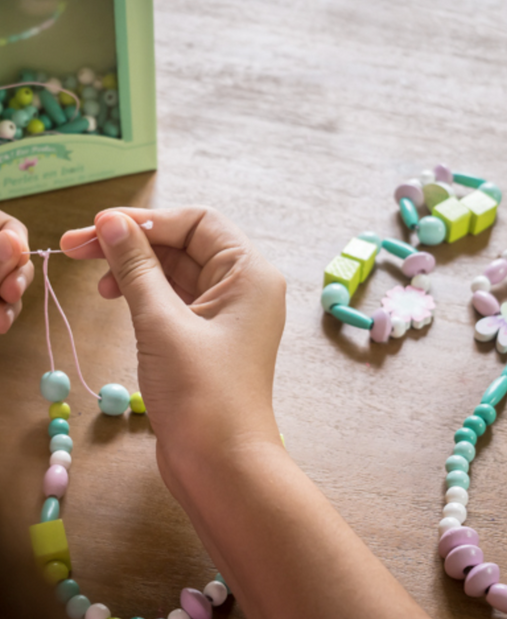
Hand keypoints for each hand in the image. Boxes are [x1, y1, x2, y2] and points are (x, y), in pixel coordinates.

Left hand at [0, 212, 33, 333]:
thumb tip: (13, 242)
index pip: (8, 227)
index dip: (17, 244)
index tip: (14, 261)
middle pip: (14, 261)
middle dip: (16, 279)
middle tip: (10, 294)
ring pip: (9, 288)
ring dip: (9, 304)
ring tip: (1, 322)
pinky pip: (2, 307)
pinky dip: (3, 315)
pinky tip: (0, 325)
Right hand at [60, 207, 286, 465]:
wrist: (222, 465)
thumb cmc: (201, 393)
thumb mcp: (162, 322)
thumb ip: (136, 267)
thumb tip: (111, 223)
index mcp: (251, 273)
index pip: (198, 222)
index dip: (146, 220)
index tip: (97, 227)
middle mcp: (245, 287)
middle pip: (186, 244)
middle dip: (134, 242)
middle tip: (77, 247)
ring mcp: (228, 313)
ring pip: (178, 271)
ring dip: (136, 268)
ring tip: (97, 282)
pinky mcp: (209, 337)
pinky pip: (177, 299)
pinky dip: (146, 293)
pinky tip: (116, 295)